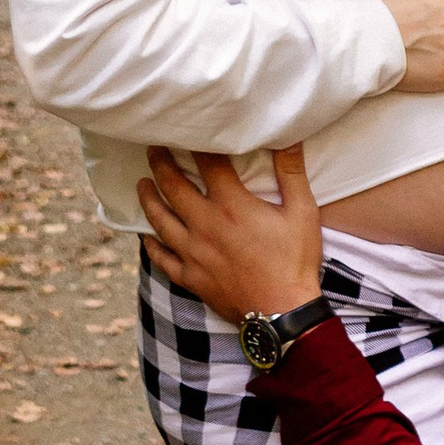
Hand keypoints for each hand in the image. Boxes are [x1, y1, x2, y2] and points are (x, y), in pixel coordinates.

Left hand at [138, 145, 324, 324]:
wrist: (283, 314)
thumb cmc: (295, 262)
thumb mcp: (302, 212)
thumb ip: (291, 173)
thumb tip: (290, 138)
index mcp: (231, 205)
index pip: (208, 164)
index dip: (197, 144)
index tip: (186, 130)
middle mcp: (205, 225)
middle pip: (174, 187)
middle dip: (161, 165)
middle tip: (153, 149)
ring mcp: (193, 253)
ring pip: (160, 220)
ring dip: (148, 199)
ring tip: (141, 184)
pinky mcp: (191, 277)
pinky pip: (162, 258)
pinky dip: (150, 245)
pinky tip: (144, 236)